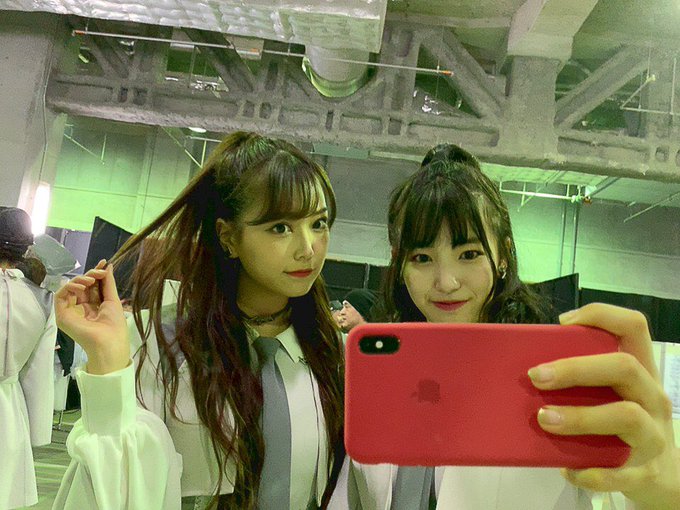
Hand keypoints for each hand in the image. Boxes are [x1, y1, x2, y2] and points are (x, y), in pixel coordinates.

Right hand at [55, 259, 129, 374]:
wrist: (108, 342)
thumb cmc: (114, 325)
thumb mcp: (112, 300)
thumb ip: (108, 282)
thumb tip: (107, 265)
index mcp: (95, 306)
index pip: (92, 286)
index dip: (96, 274)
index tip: (103, 262)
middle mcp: (82, 307)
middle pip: (82, 285)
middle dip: (90, 274)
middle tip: (99, 272)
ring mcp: (71, 311)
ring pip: (70, 288)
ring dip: (80, 279)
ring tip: (91, 279)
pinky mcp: (62, 314)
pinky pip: (61, 295)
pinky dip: (70, 287)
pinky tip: (81, 286)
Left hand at [528, 303, 679, 509]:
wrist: (663, 477)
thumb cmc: (621, 425)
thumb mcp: (613, 394)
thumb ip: (585, 378)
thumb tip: (529, 367)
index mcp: (641, 371)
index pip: (633, 326)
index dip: (600, 315)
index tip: (562, 323)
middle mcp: (652, 397)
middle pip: (624, 368)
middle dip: (576, 369)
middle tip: (536, 376)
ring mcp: (653, 436)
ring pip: (626, 416)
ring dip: (580, 416)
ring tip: (543, 419)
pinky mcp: (646, 472)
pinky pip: (618, 472)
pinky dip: (588, 471)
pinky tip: (564, 468)